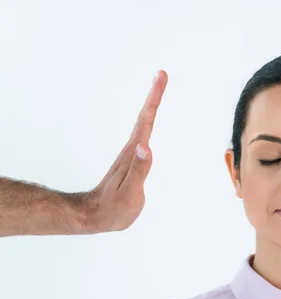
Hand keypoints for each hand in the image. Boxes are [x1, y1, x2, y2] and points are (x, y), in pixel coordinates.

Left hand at [84, 70, 167, 232]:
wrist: (94, 217)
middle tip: (161, 75)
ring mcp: (132, 155)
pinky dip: (149, 121)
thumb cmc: (112, 209)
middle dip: (154, 95)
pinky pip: (143, 135)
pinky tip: (149, 121)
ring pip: (143, 124)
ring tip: (158, 89)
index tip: (160, 78)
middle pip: (145, 117)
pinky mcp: (133, 162)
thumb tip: (147, 146)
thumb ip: (138, 170)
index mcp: (134, 153)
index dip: (154, 99)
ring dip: (151, 105)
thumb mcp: (129, 194)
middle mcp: (133, 149)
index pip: (146, 121)